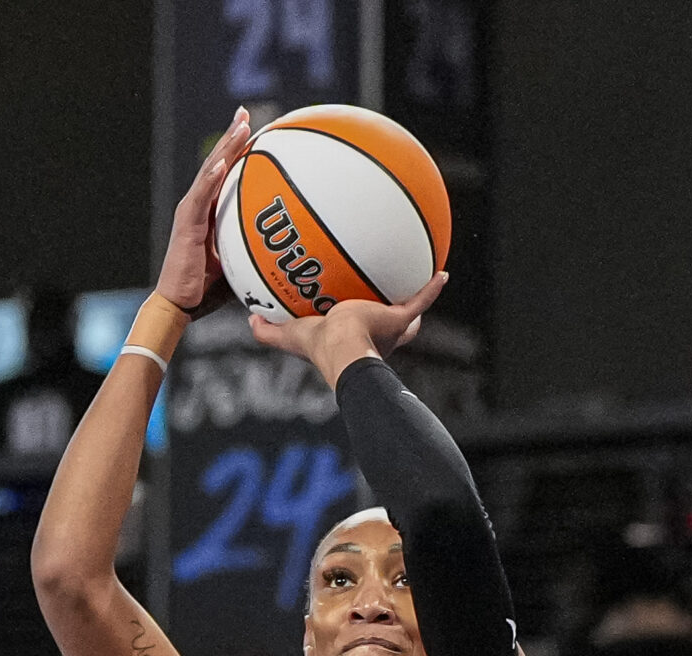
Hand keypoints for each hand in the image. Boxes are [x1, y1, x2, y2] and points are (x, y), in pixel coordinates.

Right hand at [155, 108, 252, 314]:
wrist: (178, 304)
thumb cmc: (207, 290)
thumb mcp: (240, 263)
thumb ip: (258, 249)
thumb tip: (292, 252)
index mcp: (209, 211)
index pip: (224, 172)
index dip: (236, 148)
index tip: (253, 128)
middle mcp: (197, 206)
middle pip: (217, 162)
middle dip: (232, 136)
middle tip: (245, 112)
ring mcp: (190, 212)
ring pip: (210, 172)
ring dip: (226, 147)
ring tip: (241, 125)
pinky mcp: (186, 224)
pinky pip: (201, 196)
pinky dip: (212, 177)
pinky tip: (224, 161)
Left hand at [249, 272, 446, 387]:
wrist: (343, 346)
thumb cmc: (318, 345)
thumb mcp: (288, 336)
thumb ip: (268, 331)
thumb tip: (249, 318)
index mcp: (347, 342)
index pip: (352, 336)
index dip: (351, 330)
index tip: (348, 318)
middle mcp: (371, 339)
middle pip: (383, 330)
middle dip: (385, 319)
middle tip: (386, 301)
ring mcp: (389, 330)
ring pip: (405, 318)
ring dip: (412, 304)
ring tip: (419, 281)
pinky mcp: (399, 320)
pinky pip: (421, 301)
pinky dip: (432, 289)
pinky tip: (442, 272)